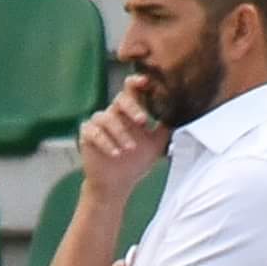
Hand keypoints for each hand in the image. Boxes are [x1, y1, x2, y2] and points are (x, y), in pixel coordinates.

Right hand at [79, 75, 168, 203]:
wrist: (118, 183)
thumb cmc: (136, 161)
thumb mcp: (156, 144)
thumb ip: (165, 127)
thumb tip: (179, 113)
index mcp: (129, 112)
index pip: (132, 90)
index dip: (137, 83)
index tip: (146, 82)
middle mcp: (113, 114)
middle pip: (120, 99)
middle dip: (132, 108)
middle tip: (142, 121)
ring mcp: (98, 124)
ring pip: (106, 118)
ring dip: (120, 132)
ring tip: (130, 148)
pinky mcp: (87, 136)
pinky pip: (94, 133)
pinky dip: (106, 142)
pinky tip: (115, 153)